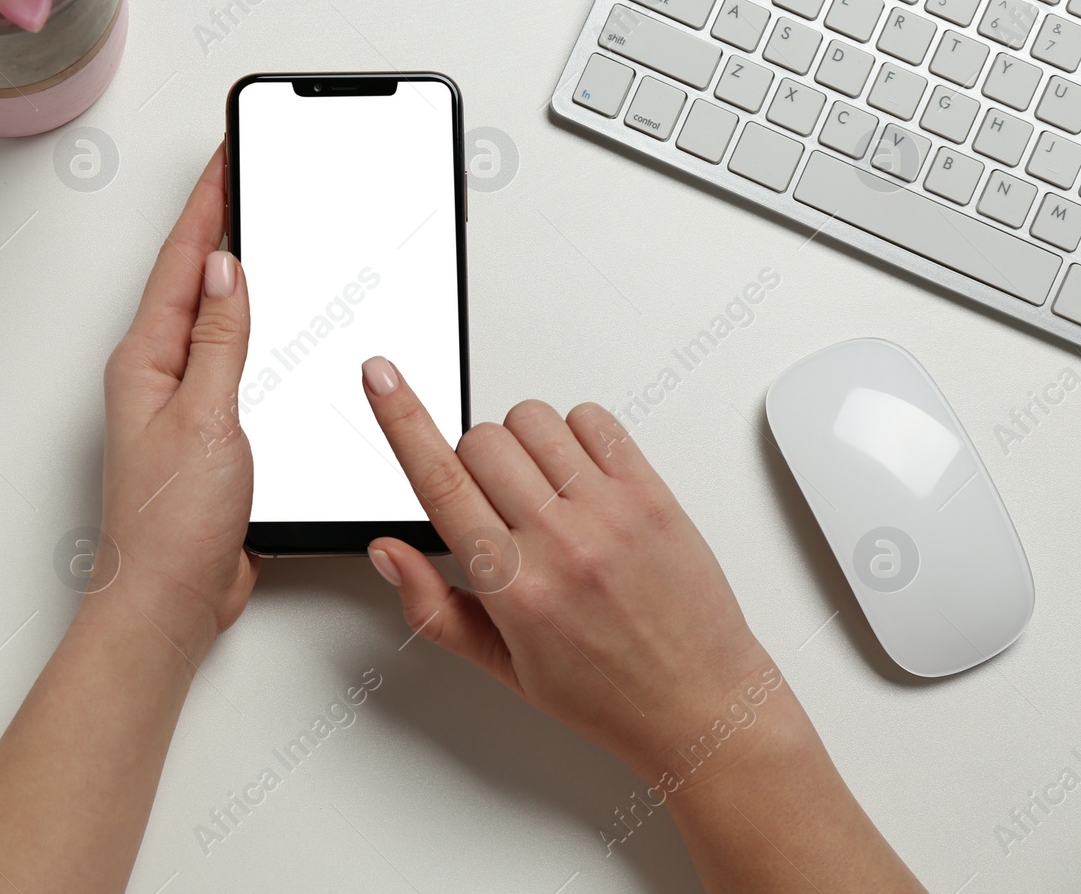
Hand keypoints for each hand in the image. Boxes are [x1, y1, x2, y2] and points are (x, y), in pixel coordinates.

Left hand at [87, 145, 257, 655]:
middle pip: (195, 283)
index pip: (183, 262)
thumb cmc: (169, 525)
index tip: (230, 159)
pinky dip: (258, 338)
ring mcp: (183, 403)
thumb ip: (221, 342)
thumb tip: (229, 271)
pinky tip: (277, 331)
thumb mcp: (205, 418)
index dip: (208, 205)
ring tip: (264, 232)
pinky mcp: (210, 434)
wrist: (168, 601)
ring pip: (217, 323)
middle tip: (247, 178)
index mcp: (147, 360)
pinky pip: (234, 366)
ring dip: (241, 279)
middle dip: (221, 226)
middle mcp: (159, 375)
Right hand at [361, 356, 774, 778]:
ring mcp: (611, 513)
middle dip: (472, 461)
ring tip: (542, 490)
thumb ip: (433, 606)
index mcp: (514, 588)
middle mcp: (561, 543)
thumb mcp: (502, 665)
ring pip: (533, 418)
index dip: (400, 417)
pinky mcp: (652, 494)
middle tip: (497, 505)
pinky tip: (580, 478)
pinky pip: (594, 419)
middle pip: (481, 440)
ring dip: (521, 442)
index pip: (439, 480)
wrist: (700, 704)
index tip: (381, 375)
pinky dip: (575, 433)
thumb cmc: (606, 693)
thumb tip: (388, 553)